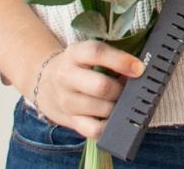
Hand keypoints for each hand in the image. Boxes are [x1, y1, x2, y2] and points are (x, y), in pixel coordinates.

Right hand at [31, 40, 146, 139]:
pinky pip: (94, 129)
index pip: (96, 53)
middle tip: (129, 88)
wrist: (44, 83)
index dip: (121, 60)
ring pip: (101, 109)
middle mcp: (67, 77)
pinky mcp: (69, 120)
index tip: (139, 68)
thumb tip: (138, 69)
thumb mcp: (86, 53)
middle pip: (101, 86)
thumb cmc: (76, 66)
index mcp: (74, 54)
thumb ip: (109, 58)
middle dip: (122, 89)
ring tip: (121, 101)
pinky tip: (114, 118)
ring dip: (118, 107)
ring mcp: (66, 101)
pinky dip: (108, 126)